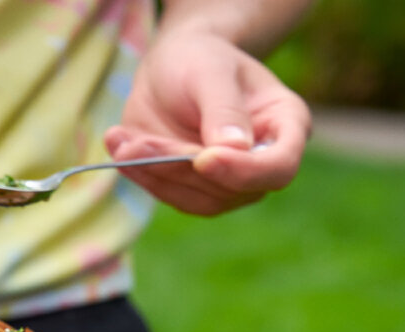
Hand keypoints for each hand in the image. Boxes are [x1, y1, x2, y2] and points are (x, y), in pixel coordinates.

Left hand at [104, 30, 310, 216]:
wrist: (171, 65)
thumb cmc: (200, 58)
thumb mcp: (210, 71)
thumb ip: (223, 109)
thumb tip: (234, 150)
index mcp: (285, 126)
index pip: (279, 166)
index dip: (244, 171)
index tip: (204, 159)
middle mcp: (262, 162)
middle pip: (231, 188)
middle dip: (180, 167)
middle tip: (137, 143)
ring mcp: (229, 182)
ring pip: (197, 199)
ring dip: (155, 172)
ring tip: (122, 141)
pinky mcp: (193, 189)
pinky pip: (169, 195)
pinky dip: (142, 174)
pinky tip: (120, 147)